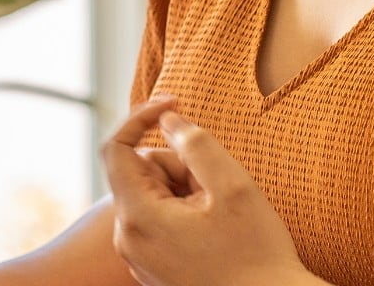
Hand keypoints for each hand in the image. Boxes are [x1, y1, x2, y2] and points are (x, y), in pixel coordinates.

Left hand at [99, 95, 312, 285]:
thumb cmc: (256, 254)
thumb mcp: (232, 187)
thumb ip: (195, 143)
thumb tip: (167, 120)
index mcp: (139, 217)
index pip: (116, 148)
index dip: (142, 116)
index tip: (177, 104)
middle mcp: (128, 240)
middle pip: (141, 173)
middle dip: (178, 166)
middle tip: (217, 187)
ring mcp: (138, 259)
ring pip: (153, 197)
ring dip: (185, 192)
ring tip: (220, 214)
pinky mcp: (152, 269)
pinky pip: (160, 222)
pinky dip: (184, 214)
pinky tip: (215, 233)